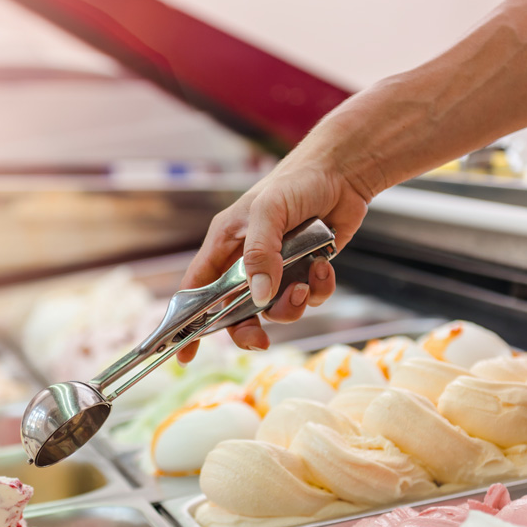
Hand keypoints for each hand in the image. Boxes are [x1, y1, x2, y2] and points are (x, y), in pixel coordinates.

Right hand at [177, 155, 375, 360]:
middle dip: (248, 330)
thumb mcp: (269, 212)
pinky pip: (309, 297)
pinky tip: (325, 266)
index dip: (187, 324)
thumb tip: (259, 298)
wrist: (343, 172)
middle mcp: (248, 260)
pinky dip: (318, 289)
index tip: (184, 355)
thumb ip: (260, 255)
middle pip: (236, 312)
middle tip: (261, 342)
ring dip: (291, 306)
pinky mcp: (307, 269)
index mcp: (225, 245)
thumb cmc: (295, 182)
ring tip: (304, 284)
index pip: (196, 290)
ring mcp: (279, 268)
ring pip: (276, 309)